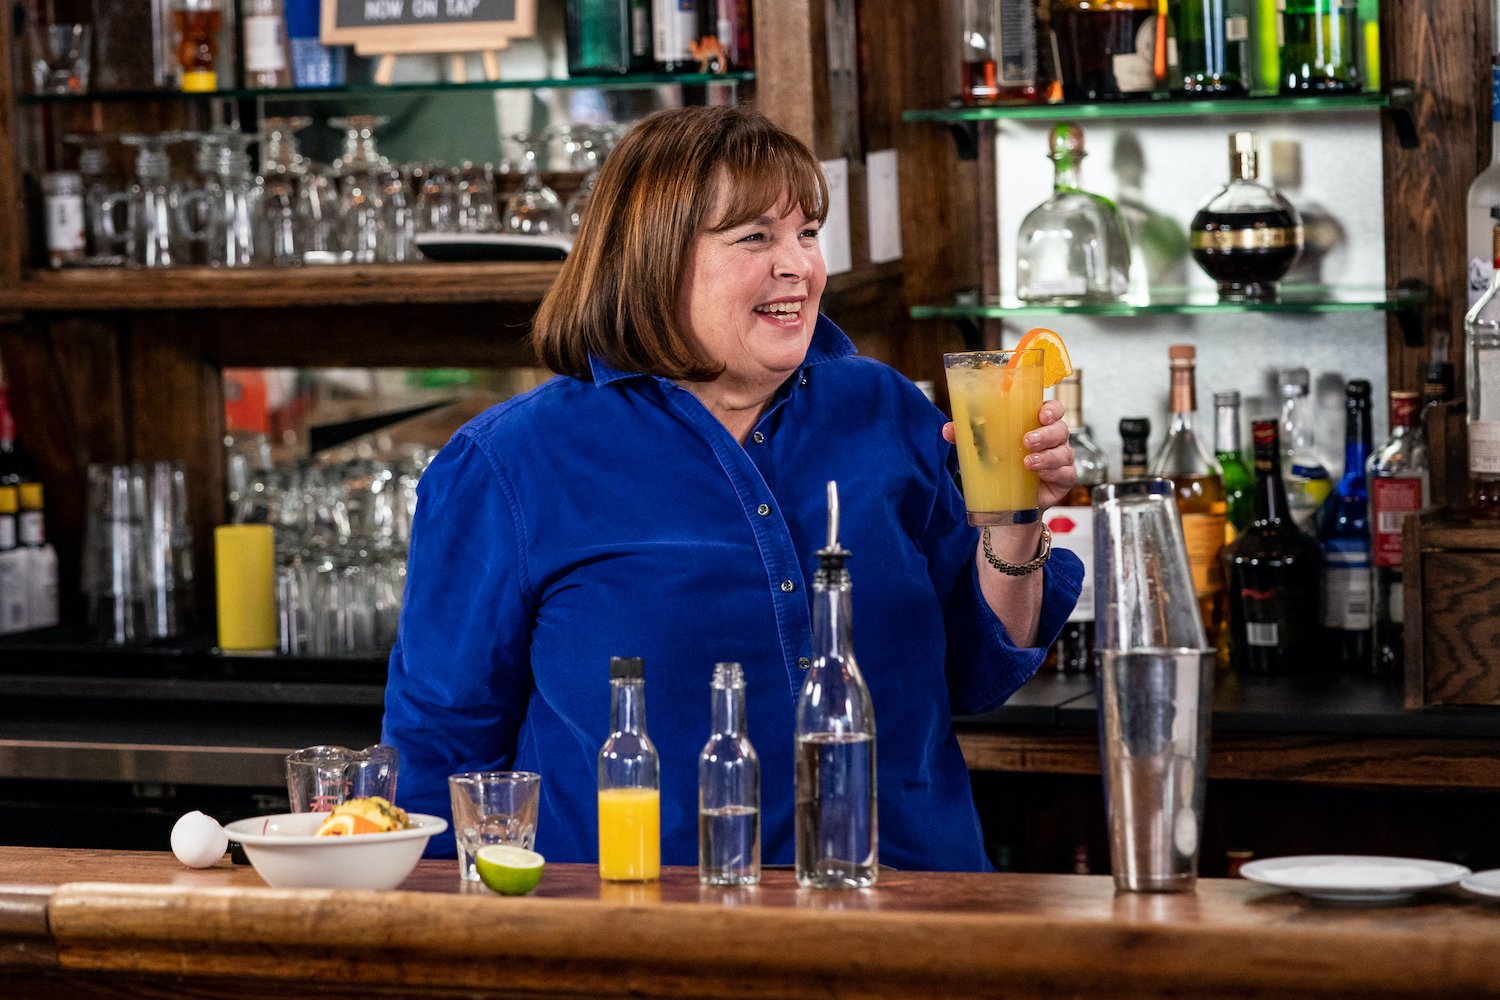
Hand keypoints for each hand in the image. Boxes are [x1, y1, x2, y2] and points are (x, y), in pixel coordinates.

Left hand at [942, 399, 1076, 510]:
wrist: (1009, 503)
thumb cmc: (1001, 466)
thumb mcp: (983, 449)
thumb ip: (968, 437)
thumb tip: (948, 429)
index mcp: (1037, 425)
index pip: (1053, 410)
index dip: (1052, 409)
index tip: (1042, 414)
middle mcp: (1053, 440)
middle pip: (1060, 429)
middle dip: (1045, 433)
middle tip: (1026, 440)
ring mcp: (1061, 459)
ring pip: (1063, 452)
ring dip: (1047, 456)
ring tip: (1027, 462)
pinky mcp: (1064, 479)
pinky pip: (1066, 473)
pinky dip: (1054, 472)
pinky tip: (1040, 475)